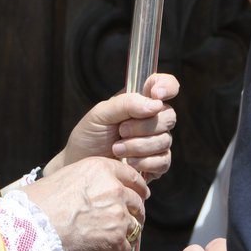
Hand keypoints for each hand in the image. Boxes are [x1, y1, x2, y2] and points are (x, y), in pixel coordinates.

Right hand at [23, 156, 148, 250]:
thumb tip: (86, 192)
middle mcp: (113, 189)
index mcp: (100, 169)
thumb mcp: (61, 178)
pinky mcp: (116, 240)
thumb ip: (83, 182)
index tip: (140, 194)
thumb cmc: (35, 204)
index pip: (130, 175)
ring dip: (125, 236)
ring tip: (113, 244)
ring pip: (134, 227)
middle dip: (134, 213)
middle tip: (125, 223)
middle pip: (136, 202)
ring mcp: (117, 214)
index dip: (137, 187)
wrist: (30, 229)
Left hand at [46, 73, 178, 181]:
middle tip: (121, 130)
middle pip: (169, 115)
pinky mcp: (157, 163)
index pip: (165, 85)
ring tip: (116, 148)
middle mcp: (152, 119)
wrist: (82, 164)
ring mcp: (157, 142)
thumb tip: (156, 104)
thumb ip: (127, 103)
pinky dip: (145, 162)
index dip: (166, 86)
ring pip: (165, 140)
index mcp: (141, 100)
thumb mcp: (100, 113)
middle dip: (143, 126)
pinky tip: (129, 163)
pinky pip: (164, 161)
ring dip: (138, 146)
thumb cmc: (89, 136)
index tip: (156, 95)